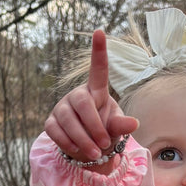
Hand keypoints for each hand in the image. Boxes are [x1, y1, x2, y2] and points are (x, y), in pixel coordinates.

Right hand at [45, 30, 137, 165]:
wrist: (87, 148)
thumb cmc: (104, 131)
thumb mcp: (115, 128)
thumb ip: (122, 125)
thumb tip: (134, 124)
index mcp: (96, 91)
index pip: (98, 69)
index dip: (99, 51)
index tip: (100, 31)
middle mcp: (77, 95)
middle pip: (82, 103)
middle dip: (94, 126)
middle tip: (103, 145)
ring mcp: (62, 108)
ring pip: (68, 119)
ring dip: (83, 139)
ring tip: (96, 153)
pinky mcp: (51, 122)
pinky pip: (55, 130)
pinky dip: (68, 143)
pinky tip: (77, 150)